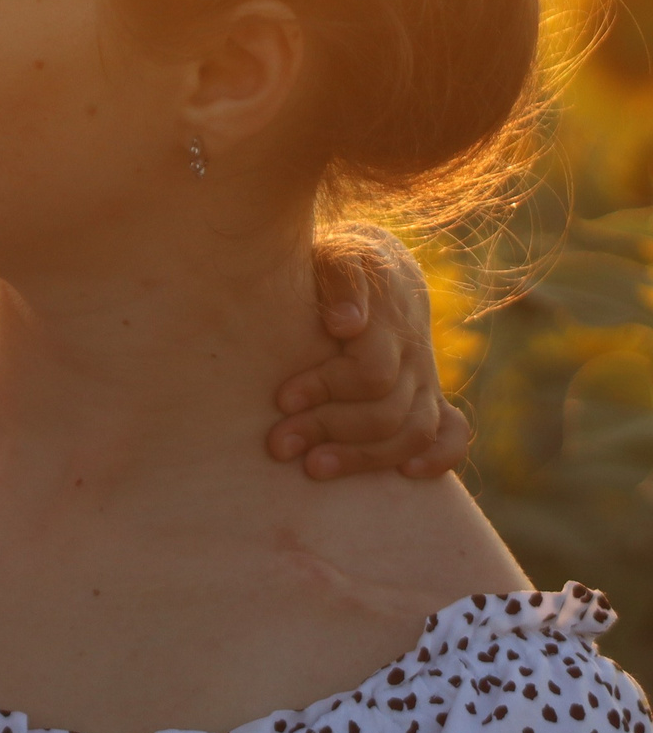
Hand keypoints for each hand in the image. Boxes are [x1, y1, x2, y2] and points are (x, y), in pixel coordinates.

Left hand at [268, 226, 471, 480]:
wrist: (378, 265)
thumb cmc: (341, 263)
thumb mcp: (337, 256)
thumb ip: (342, 282)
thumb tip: (344, 325)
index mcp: (389, 323)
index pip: (369, 373)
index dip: (325, 389)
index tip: (281, 400)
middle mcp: (413, 356)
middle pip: (385, 411)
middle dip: (329, 430)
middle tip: (279, 444)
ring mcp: (425, 380)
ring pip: (413, 431)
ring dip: (365, 457)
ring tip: (314, 469)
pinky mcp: (430, 397)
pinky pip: (453, 433)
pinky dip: (439, 457)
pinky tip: (408, 476)